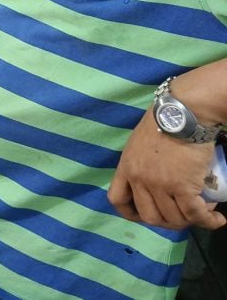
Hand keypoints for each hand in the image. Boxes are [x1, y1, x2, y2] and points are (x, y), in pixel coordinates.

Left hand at [108, 110, 225, 229]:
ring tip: (203, 212)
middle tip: (183, 215)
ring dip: (190, 221)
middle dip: (168, 222)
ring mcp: (160, 184)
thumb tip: (153, 177)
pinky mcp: (182, 186)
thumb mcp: (140, 143)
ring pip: (174, 219)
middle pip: (150, 216)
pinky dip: (208, 221)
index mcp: (126, 167)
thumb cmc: (165, 122)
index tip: (148, 215)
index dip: (132, 214)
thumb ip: (141, 162)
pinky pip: (195, 214)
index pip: (118, 199)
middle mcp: (139, 179)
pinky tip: (217, 218)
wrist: (184, 113)